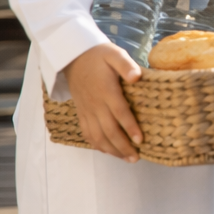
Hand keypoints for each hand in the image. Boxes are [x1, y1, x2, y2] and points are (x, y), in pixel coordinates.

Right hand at [64, 43, 143, 161]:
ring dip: (111, 149)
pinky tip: (107, 151)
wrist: (72, 57)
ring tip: (126, 159)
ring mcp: (87, 110)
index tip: (140, 140)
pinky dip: (97, 145)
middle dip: (123, 146)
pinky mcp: (81, 112)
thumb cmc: (98, 55)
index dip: (130, 128)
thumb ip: (126, 65)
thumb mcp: (114, 54)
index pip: (120, 113)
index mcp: (106, 90)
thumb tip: (137, 76)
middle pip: (109, 130)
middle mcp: (95, 104)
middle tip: (136, 158)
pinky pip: (87, 132)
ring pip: (97, 135)